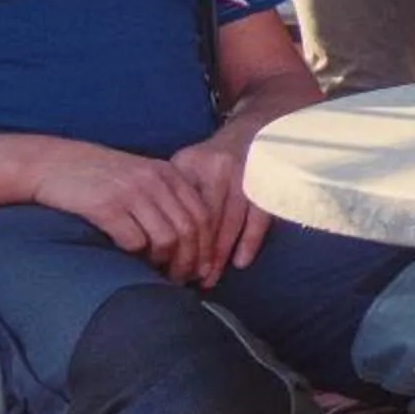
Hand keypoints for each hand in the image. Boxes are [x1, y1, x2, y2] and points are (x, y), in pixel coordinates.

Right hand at [28, 140, 220, 282]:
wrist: (52, 163)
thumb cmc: (99, 176)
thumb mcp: (140, 176)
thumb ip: (166, 198)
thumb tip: (192, 240)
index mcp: (168, 173)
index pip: (203, 215)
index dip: (208, 247)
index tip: (205, 268)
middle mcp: (154, 180)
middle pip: (189, 230)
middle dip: (192, 261)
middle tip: (185, 280)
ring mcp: (131, 193)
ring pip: (167, 239)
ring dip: (167, 264)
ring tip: (162, 276)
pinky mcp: (106, 207)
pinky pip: (134, 241)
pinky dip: (139, 257)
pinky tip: (135, 262)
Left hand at [168, 130, 273, 287]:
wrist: (252, 134)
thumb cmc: (210, 157)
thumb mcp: (184, 165)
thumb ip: (171, 192)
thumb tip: (147, 228)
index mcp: (195, 164)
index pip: (183, 208)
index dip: (176, 238)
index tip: (167, 262)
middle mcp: (221, 170)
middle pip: (207, 219)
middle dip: (197, 253)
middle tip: (187, 278)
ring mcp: (247, 178)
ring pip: (231, 223)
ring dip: (220, 254)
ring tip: (209, 278)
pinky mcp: (267, 187)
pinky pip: (258, 220)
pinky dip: (249, 242)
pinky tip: (239, 263)